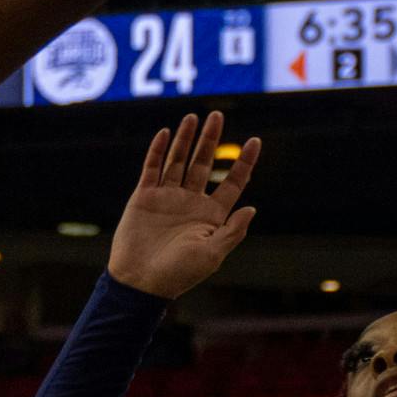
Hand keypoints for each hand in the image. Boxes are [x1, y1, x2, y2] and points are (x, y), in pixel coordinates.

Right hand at [107, 111, 259, 299]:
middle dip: (211, 139)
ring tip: (194, 117)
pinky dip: (158, 150)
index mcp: (211, 215)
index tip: (255, 141)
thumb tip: (252, 208)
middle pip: (204, 163)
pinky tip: (165, 133)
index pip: (233, 182)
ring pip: (178, 160)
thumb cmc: (179, 273)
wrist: (141, 282)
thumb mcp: (212, 254)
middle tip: (218, 115)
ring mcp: (167, 197)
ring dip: (185, 139)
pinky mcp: (144, 196)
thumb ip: (232, 231)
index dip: (244, 162)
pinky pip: (152, 168)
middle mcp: (191, 201)